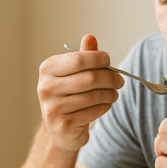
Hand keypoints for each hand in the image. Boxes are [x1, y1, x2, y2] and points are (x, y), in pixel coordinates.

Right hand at [37, 34, 123, 150]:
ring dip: (111, 94)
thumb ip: (82, 57)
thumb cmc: (69, 97)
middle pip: (90, 78)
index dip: (99, 59)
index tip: (109, 62)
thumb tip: (90, 37)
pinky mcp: (64, 124)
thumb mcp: (73, 74)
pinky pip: (94, 111)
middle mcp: (46, 87)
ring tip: (114, 93)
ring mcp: (53, 108)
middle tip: (120, 80)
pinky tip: (105, 104)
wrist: (60, 130)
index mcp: (48, 69)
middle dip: (111, 78)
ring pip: (94, 96)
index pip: (79, 59)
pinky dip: (105, 107)